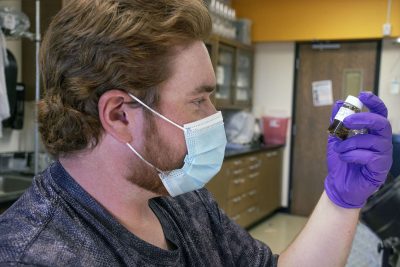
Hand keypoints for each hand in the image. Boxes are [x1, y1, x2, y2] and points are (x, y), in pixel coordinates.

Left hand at [324, 92, 392, 207]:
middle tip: (347, 121)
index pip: (380, 113)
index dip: (374, 102)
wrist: (338, 185)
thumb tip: (338, 103)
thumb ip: (337, 123)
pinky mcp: (381, 168)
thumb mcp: (335, 140)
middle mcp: (381, 142)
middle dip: (363, 119)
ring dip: (351, 143)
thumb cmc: (341, 162)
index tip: (362, 95)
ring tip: (340, 149)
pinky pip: (370, 156)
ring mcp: (383, 155)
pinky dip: (353, 155)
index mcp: (372, 133)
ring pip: (372, 140)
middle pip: (382, 123)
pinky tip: (346, 158)